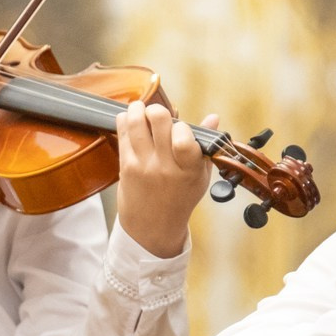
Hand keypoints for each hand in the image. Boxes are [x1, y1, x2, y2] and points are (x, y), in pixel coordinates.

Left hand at [114, 103, 214, 259]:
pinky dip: (125, 120)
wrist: (152, 227)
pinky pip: (122, 132)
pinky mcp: (126, 166)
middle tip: (157, 115)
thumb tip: (213, 118)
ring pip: (136, 121)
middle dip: (158, 110)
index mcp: (189, 170)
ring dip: (137, 108)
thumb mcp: (200, 176)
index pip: (184, 139)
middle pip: (158, 120)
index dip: (181, 125)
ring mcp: (143, 166)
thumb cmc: (180, 198)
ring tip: (140, 109)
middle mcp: (165, 167)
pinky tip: (130, 120)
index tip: (180, 128)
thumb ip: (206, 146)